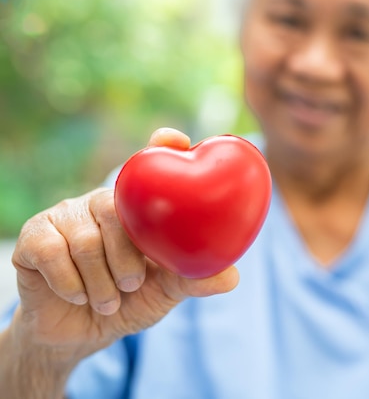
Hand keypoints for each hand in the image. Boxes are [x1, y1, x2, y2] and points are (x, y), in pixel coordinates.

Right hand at [9, 128, 238, 360]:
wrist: (80, 333)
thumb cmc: (128, 302)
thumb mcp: (164, 293)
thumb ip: (191, 281)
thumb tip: (232, 276)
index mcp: (136, 209)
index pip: (147, 166)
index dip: (161, 146)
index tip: (174, 139)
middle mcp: (100, 203)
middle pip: (114, 211)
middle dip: (126, 257)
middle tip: (132, 286)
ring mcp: (65, 217)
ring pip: (85, 239)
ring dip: (101, 281)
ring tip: (109, 301)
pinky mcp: (33, 237)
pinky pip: (50, 251)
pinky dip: (70, 282)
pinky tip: (78, 296)